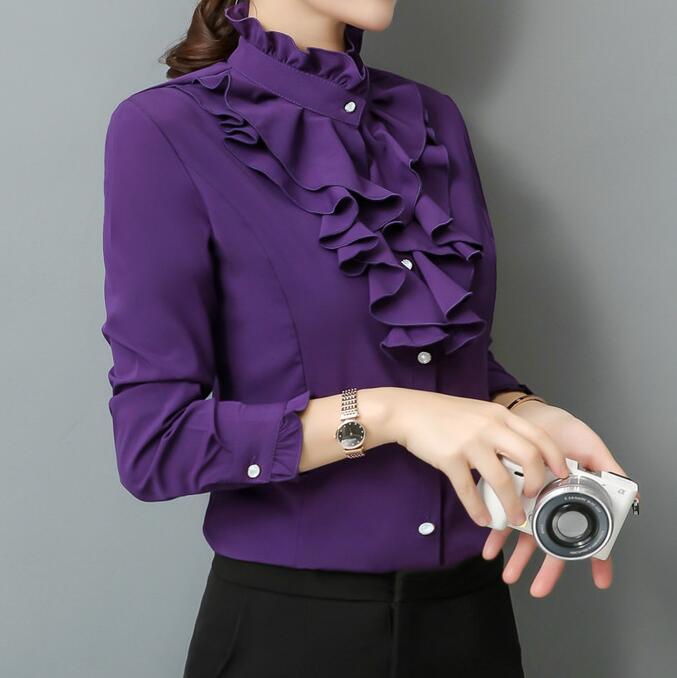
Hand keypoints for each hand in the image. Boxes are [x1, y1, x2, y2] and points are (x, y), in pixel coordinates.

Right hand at [393, 390, 568, 527]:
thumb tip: (521, 456)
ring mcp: (470, 442)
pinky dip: (477, 509)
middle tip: (536, 497)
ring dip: (511, 505)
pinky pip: (468, 490)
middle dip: (538, 483)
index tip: (561, 475)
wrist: (408, 411)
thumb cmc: (443, 414)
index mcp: (500, 415)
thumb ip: (500, 429)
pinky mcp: (450, 457)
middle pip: (529, 457)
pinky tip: (481, 519)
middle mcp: (489, 427)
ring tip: (513, 518)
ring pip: (502, 480)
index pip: (540, 435)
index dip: (555, 458)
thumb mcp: (479, 413)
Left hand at [481, 400, 637, 597]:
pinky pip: (502, 515)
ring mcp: (530, 500)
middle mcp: (553, 503)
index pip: (590, 532)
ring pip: (526, 535)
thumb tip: (633, 495)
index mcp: (576, 497)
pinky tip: (490, 547)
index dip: (597, 557)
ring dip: (517, 557)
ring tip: (508, 574)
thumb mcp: (589, 445)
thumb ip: (609, 469)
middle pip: (555, 542)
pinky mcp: (508, 491)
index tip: (601, 580)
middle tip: (539, 589)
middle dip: (548, 569)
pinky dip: (496, 533)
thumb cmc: (561, 429)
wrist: (527, 413)